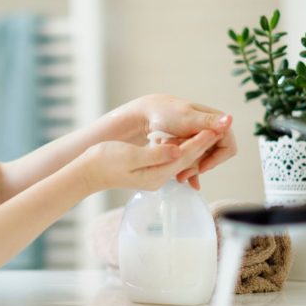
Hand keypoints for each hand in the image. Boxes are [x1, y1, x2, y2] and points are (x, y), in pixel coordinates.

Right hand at [74, 130, 221, 192]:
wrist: (87, 172)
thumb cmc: (104, 161)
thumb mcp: (130, 156)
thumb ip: (156, 154)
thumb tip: (177, 151)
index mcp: (156, 174)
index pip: (183, 156)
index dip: (199, 142)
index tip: (212, 129)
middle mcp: (158, 177)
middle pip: (185, 159)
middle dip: (201, 144)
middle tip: (217, 128)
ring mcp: (153, 175)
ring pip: (179, 159)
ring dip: (192, 146)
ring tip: (206, 131)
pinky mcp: (148, 171)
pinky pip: (170, 160)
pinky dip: (179, 149)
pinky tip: (183, 140)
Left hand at [127, 94, 237, 189]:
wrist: (148, 114)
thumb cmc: (167, 112)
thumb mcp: (188, 118)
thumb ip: (208, 122)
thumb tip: (229, 120)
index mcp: (217, 121)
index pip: (228, 148)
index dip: (216, 159)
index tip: (201, 166)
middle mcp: (213, 129)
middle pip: (215, 157)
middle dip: (199, 165)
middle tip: (182, 172)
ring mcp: (203, 138)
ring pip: (205, 160)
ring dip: (191, 166)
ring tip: (175, 169)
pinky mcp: (194, 144)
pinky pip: (197, 161)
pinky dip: (191, 170)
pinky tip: (184, 179)